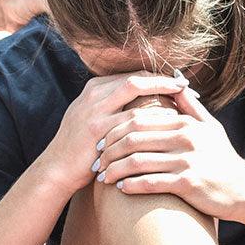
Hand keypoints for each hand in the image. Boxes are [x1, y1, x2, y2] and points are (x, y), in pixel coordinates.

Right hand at [38, 71, 189, 194]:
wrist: (57, 170)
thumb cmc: (79, 148)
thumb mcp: (90, 119)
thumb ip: (110, 106)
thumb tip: (140, 100)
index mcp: (93, 89)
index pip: (132, 75)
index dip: (157, 77)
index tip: (178, 83)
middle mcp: (93, 94)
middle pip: (136, 76)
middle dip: (164, 79)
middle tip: (188, 85)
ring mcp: (94, 109)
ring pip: (135, 88)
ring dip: (163, 91)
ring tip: (186, 98)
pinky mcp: (97, 128)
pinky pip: (133, 116)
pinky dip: (154, 114)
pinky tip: (171, 119)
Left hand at [94, 87, 244, 221]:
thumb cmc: (223, 159)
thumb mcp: (210, 127)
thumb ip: (190, 106)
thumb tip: (174, 83)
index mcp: (185, 123)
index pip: (140, 120)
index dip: (115, 130)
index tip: (101, 141)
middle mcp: (185, 138)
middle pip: (134, 139)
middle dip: (109, 150)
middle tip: (97, 161)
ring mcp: (187, 160)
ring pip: (138, 162)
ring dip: (115, 170)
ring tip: (103, 178)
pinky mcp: (188, 183)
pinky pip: (150, 182)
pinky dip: (131, 185)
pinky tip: (121, 189)